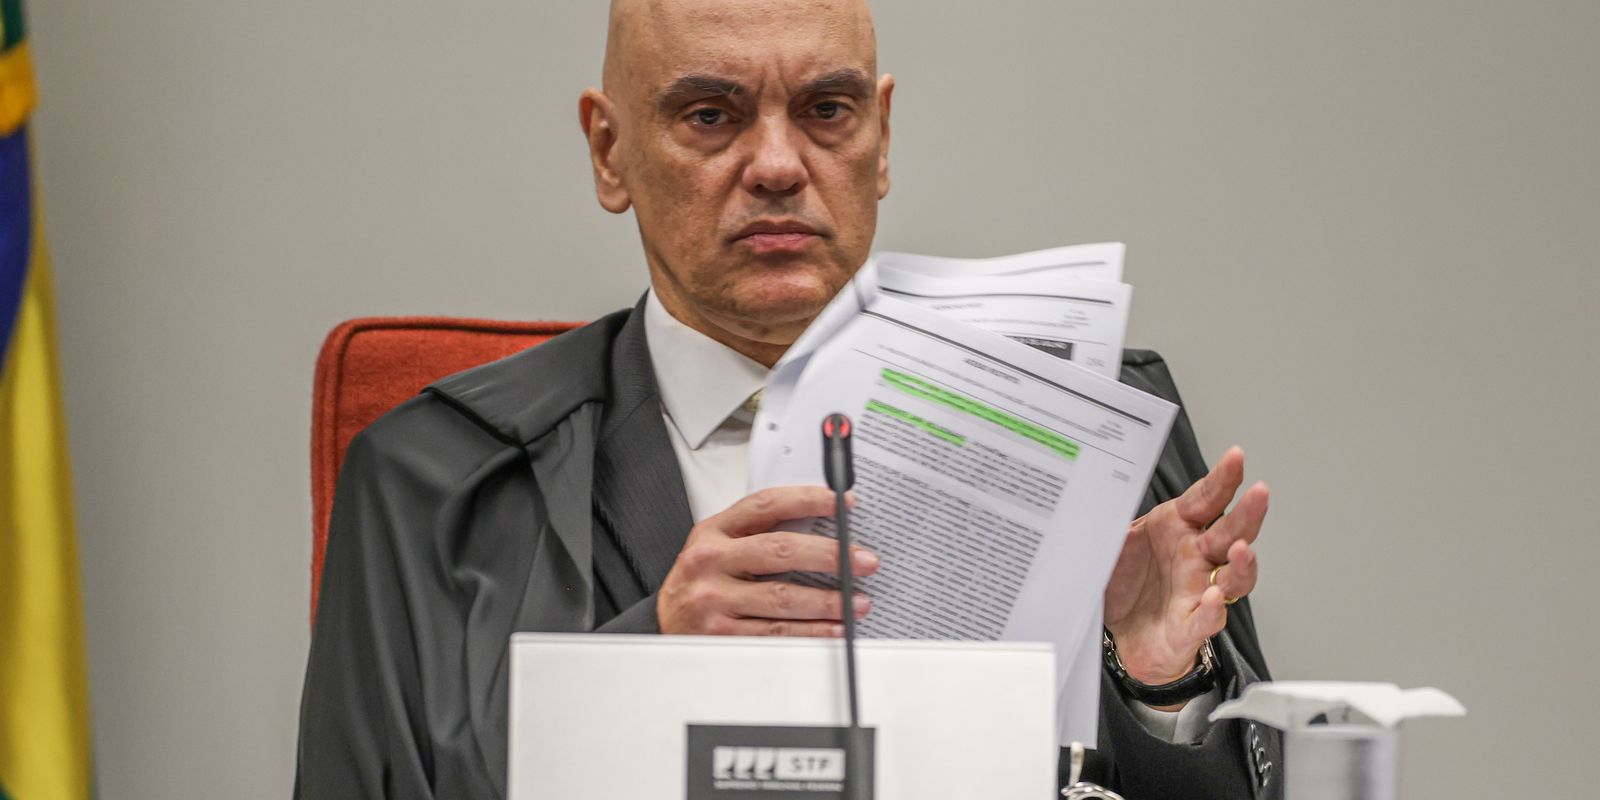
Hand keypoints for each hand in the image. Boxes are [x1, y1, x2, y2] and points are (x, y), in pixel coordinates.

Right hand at [658, 486, 879, 636]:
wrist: (662, 625)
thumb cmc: (699, 583)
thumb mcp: (717, 547)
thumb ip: (758, 534)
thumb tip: (823, 528)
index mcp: (714, 531)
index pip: (766, 506)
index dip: (807, 500)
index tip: (841, 502)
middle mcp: (711, 561)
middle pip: (780, 551)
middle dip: (830, 555)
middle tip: (863, 560)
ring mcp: (714, 599)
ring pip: (783, 597)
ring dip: (828, 601)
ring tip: (858, 601)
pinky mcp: (721, 634)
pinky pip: (776, 632)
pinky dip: (811, 632)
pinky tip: (833, 628)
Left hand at [1103, 447, 1266, 704]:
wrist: (1119, 634)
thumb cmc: (1128, 583)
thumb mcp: (1116, 538)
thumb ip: (1113, 512)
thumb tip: (1102, 480)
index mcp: (1178, 529)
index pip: (1207, 499)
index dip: (1224, 479)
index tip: (1236, 457)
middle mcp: (1196, 559)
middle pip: (1230, 533)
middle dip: (1247, 513)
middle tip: (1259, 494)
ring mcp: (1197, 592)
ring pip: (1233, 578)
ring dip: (1242, 564)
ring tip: (1241, 550)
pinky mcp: (1189, 628)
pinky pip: (1206, 620)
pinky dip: (1211, 611)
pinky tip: (1213, 598)